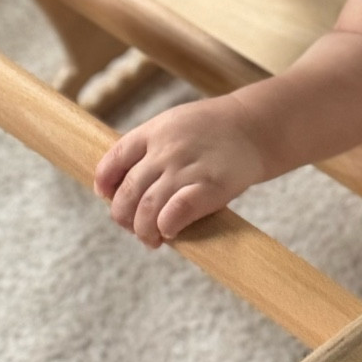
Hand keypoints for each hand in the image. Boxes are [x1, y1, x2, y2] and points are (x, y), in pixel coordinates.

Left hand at [94, 97, 269, 246]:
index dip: (104, 182)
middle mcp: (166, 150)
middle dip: (123, 216)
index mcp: (154, 131)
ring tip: (151, 238)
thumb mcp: (176, 123)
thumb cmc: (214, 129)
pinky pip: (174, 214)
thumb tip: (118, 180)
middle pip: (127, 192)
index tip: (105, 195)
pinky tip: (170, 231)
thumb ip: (149, 146)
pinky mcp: (209, 187)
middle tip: (132, 227)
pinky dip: (166, 226)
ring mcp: (186, 168)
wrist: (257, 126)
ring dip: (143, 230)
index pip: (114, 159)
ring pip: (146, 209)